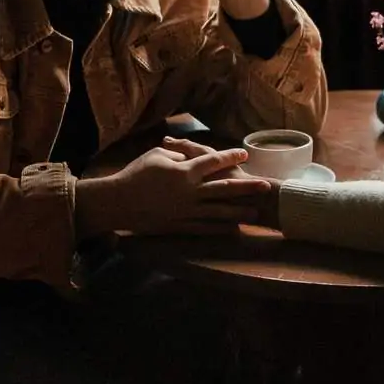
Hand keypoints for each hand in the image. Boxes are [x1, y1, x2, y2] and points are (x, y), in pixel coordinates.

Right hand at [74, 137, 273, 237]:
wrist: (117, 203)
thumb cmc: (135, 175)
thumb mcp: (156, 156)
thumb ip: (178, 153)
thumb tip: (193, 156)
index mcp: (184, 171)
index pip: (213, 161)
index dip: (230, 156)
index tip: (244, 154)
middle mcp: (190, 192)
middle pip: (225, 188)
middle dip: (247, 187)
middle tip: (266, 187)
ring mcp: (186, 211)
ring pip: (219, 212)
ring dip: (239, 212)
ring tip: (255, 213)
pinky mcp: (180, 226)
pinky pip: (204, 228)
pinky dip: (220, 229)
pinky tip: (233, 230)